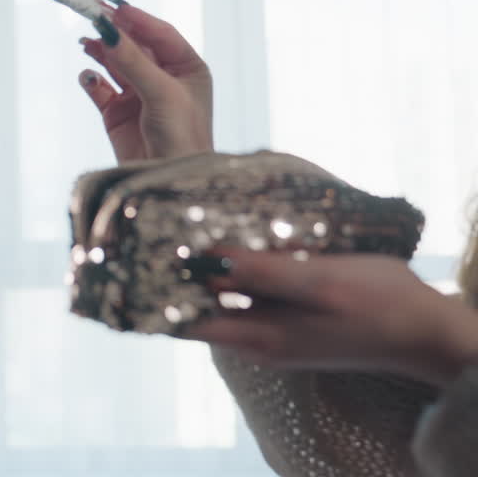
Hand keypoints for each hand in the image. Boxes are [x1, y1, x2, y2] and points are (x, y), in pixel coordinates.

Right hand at [79, 3, 212, 162]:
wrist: (167, 182)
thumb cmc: (182, 137)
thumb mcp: (161, 93)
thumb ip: (133, 61)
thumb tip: (108, 29)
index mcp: (187, 69)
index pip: (160, 34)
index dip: (136, 19)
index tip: (112, 5)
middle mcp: (164, 79)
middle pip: (134, 45)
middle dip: (114, 31)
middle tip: (90, 13)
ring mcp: (139, 96)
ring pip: (115, 63)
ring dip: (100, 51)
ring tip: (84, 42)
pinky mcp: (117, 114)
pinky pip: (100, 88)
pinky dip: (91, 80)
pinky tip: (88, 75)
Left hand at [184, 248, 477, 385]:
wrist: (427, 332)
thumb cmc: (378, 304)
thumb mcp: (318, 282)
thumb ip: (262, 274)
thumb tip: (208, 260)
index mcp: (257, 338)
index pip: (184, 324)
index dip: (157, 295)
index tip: (139, 260)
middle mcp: (257, 341)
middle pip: (199, 308)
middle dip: (179, 274)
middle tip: (158, 230)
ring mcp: (274, 333)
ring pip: (225, 299)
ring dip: (210, 268)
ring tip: (189, 226)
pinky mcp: (291, 321)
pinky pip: (250, 295)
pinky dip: (239, 271)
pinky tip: (238, 240)